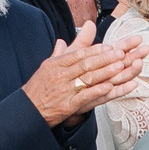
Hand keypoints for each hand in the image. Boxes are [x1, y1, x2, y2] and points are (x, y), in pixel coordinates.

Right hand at [19, 34, 148, 125]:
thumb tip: (64, 40)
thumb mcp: (47, 66)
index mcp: (56, 64)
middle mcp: (61, 75)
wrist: (27, 110)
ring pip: (87, 78)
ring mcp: (64, 90)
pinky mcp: (67, 105)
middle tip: (121, 53)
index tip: (109, 46)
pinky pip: (84, 96)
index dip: (95, 50)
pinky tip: (109, 87)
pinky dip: (97, 91)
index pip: (78, 54)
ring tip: (121, 66)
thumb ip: (59, 53)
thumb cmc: (39, 88)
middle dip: (105, 58)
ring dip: (106, 72)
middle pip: (86, 64)